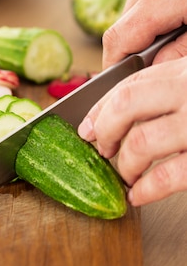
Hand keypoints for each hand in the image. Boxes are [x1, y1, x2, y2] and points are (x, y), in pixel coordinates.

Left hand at [78, 58, 186, 205]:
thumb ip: (168, 88)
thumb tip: (120, 109)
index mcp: (185, 70)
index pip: (130, 84)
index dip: (101, 109)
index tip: (88, 128)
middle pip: (125, 105)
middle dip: (105, 132)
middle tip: (102, 152)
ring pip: (141, 142)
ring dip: (124, 165)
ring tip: (124, 177)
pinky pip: (169, 175)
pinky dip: (147, 189)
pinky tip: (139, 195)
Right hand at [102, 0, 186, 68]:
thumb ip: (180, 53)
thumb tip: (154, 69)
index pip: (117, 40)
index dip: (115, 64)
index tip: (119, 78)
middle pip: (125, 24)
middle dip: (140, 42)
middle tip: (171, 48)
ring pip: (135, 7)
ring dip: (151, 21)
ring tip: (184, 20)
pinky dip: (159, 3)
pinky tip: (183, 4)